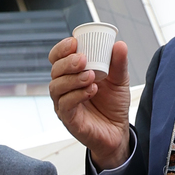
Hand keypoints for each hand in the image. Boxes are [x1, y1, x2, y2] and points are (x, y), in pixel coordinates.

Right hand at [48, 35, 133, 173]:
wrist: (118, 131)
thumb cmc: (113, 105)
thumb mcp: (119, 79)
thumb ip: (118, 63)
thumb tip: (119, 45)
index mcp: (72, 74)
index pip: (58, 58)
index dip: (61, 49)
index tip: (74, 42)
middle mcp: (64, 88)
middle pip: (54, 70)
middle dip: (67, 62)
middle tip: (83, 59)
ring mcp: (64, 104)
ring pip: (56, 87)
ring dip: (72, 79)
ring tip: (91, 76)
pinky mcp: (69, 119)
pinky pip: (65, 105)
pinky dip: (77, 95)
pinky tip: (91, 90)